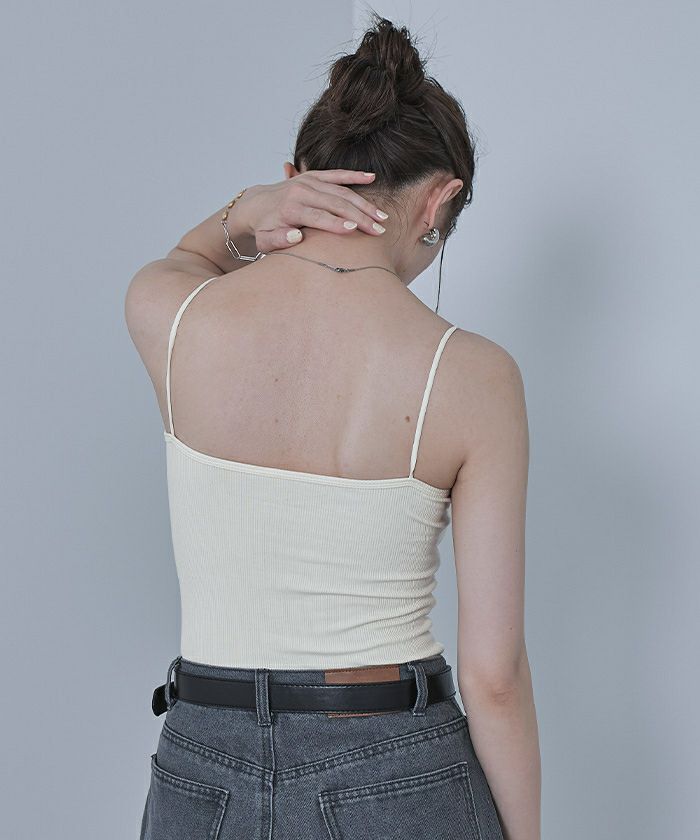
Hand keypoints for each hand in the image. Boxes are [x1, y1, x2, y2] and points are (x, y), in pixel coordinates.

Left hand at [238, 170, 388, 253]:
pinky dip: (355, 175)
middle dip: (359, 217)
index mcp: (290, 209)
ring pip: (341, 191)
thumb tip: (296, 236)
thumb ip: (278, 241)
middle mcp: (300, 191)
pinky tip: (372, 177)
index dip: (336, 224)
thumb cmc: (264, 228)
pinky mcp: (313, 176)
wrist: (255, 205)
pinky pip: (337, 175)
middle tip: (378, 230)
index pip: (318, 216)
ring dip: (364, 204)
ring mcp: (308, 181)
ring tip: (382, 217)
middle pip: (336, 204)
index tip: (355, 231)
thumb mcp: (265, 240)